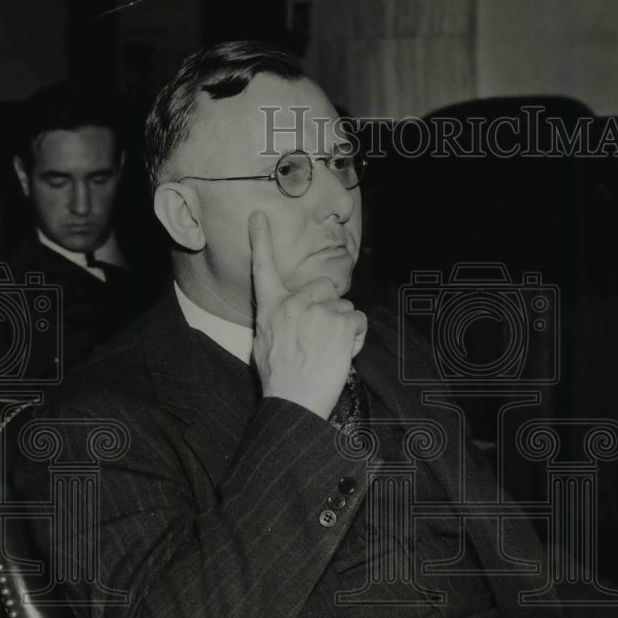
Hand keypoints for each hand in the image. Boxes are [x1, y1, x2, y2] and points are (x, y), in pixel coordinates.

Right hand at [249, 211, 367, 419]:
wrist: (293, 402)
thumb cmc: (279, 379)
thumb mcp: (263, 343)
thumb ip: (276, 319)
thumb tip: (286, 313)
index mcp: (271, 308)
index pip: (263, 268)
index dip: (261, 240)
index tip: (259, 215)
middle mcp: (293, 303)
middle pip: (324, 286)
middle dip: (329, 306)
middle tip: (321, 336)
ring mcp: (318, 311)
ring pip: (345, 307)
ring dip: (343, 328)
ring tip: (328, 352)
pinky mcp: (341, 322)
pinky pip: (359, 321)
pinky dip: (356, 338)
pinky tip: (341, 354)